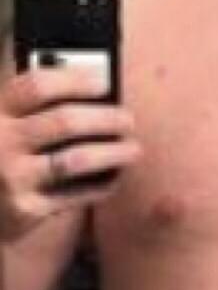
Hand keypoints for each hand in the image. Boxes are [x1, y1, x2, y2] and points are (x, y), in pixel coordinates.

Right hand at [0, 64, 139, 239]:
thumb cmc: (1, 160)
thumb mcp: (5, 128)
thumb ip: (35, 112)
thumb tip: (99, 97)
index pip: (38, 86)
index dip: (76, 81)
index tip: (104, 84)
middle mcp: (0, 142)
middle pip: (66, 121)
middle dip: (107, 119)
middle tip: (128, 121)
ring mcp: (12, 177)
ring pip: (78, 159)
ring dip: (115, 153)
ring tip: (132, 150)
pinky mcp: (26, 209)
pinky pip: (79, 193)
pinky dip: (104, 183)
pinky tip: (115, 176)